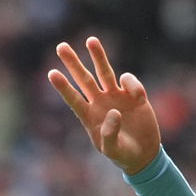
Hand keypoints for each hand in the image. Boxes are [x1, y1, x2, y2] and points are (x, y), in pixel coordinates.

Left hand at [48, 37, 160, 175]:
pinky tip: (138, 98)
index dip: (63, 87)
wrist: (144, 154)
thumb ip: (109, 134)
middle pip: (84, 79)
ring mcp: (116, 97)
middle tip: (61, 46)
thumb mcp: (113, 150)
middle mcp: (100, 103)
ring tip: (90, 40)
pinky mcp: (133, 95)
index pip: (73, 99)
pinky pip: (129, 81)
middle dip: (73, 63)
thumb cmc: (123, 155)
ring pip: (104, 72)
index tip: (51, 73)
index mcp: (89, 117)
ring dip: (98, 56)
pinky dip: (133, 85)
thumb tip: (113, 112)